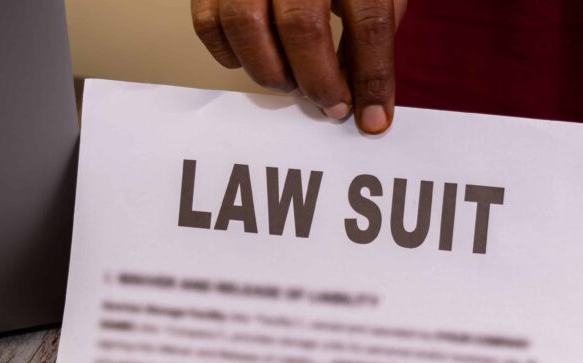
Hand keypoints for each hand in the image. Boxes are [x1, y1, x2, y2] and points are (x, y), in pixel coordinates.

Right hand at [191, 0, 405, 133]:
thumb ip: (365, 34)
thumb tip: (356, 94)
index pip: (369, 23)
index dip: (372, 80)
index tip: (373, 119)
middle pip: (302, 27)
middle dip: (319, 82)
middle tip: (331, 105)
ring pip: (247, 26)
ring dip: (272, 73)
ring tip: (292, 82)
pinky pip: (208, 24)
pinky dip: (230, 55)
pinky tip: (255, 58)